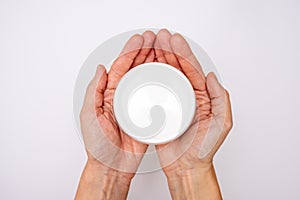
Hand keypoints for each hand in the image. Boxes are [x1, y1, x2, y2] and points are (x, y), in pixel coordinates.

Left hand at [76, 31, 155, 199]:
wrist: (112, 167)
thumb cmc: (99, 147)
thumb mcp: (89, 116)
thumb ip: (94, 91)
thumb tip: (100, 69)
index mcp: (108, 95)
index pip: (121, 67)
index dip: (130, 51)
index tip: (139, 40)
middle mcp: (122, 97)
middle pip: (135, 69)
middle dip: (145, 52)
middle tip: (155, 39)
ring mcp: (136, 106)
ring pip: (146, 79)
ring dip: (154, 63)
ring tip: (163, 50)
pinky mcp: (147, 116)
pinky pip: (155, 96)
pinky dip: (161, 84)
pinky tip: (168, 74)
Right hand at [154, 29, 232, 198]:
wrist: (186, 167)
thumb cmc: (202, 149)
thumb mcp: (221, 124)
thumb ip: (220, 99)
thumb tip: (213, 77)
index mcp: (202, 96)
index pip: (192, 69)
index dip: (183, 52)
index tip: (174, 40)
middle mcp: (188, 96)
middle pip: (178, 67)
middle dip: (169, 50)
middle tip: (160, 37)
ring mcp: (174, 102)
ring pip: (165, 75)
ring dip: (159, 59)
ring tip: (151, 46)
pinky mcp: (161, 111)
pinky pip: (155, 90)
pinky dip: (150, 77)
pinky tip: (144, 68)